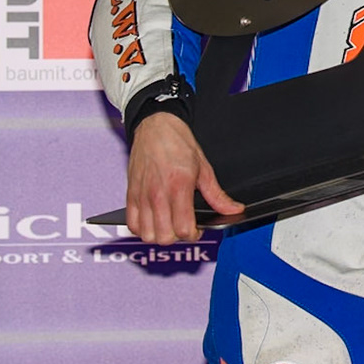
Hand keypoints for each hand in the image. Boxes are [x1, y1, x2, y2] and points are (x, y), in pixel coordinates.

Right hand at [127, 112, 242, 243]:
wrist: (156, 127)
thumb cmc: (178, 144)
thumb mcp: (205, 169)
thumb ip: (217, 195)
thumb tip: (233, 210)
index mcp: (179, 187)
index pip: (184, 229)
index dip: (194, 234)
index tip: (198, 229)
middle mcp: (158, 194)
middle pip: (164, 237)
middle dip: (177, 237)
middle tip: (184, 226)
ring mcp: (142, 196)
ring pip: (146, 235)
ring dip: (159, 235)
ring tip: (169, 224)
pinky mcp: (130, 195)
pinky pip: (132, 224)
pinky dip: (142, 228)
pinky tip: (154, 220)